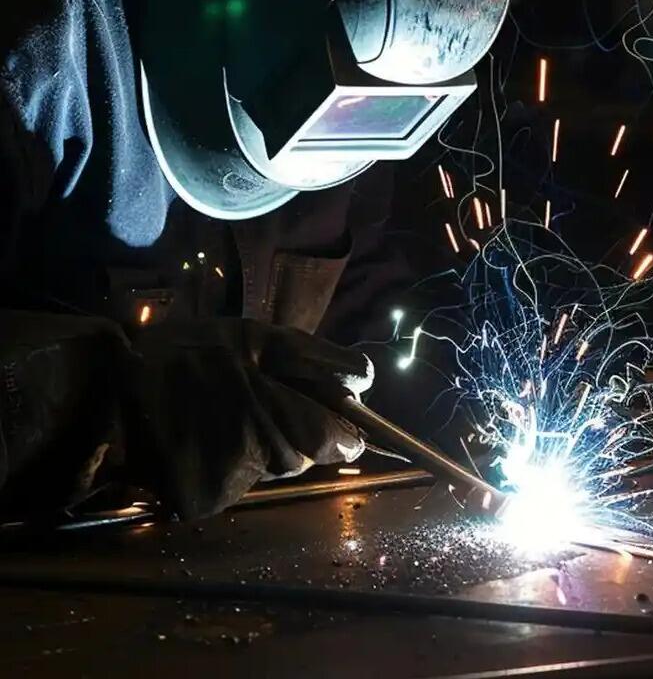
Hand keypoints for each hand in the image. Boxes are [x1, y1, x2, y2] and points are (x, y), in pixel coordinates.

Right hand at [128, 319, 371, 518]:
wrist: (104, 396)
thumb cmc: (183, 355)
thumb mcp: (250, 336)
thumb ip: (311, 358)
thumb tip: (364, 382)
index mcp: (271, 399)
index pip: (335, 434)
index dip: (344, 427)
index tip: (343, 421)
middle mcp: (256, 443)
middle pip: (310, 454)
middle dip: (302, 434)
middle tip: (263, 409)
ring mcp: (231, 477)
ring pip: (277, 468)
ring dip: (266, 447)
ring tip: (226, 420)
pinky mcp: (208, 501)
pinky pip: (242, 485)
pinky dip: (233, 467)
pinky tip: (206, 443)